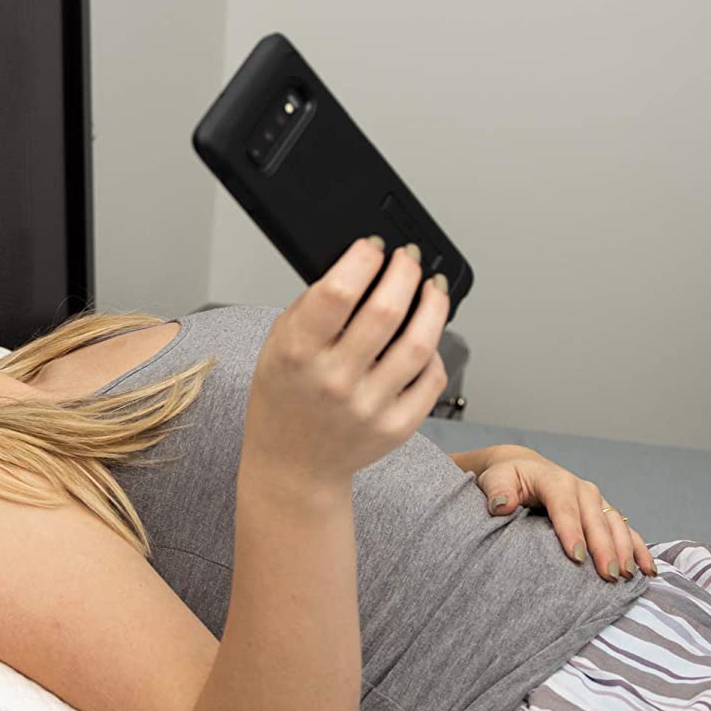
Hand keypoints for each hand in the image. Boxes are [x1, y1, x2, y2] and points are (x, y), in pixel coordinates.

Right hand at [243, 237, 448, 485]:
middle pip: (386, 310)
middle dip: (404, 271)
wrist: (294, 463)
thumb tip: (357, 264)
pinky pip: (431, 378)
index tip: (373, 247)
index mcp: (297, 353)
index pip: (337, 292)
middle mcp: (333, 381)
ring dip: (433, 304)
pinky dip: (434, 349)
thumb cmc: (284, 398)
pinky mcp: (397, 426)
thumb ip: (311, 306)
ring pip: (419, 342)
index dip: (362, 259)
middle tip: (408, 258)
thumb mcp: (276, 344)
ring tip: (431, 287)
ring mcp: (368, 406)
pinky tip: (425, 335)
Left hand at [474, 447, 655, 580]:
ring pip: (616, 525)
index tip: (576, 557)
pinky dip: (638, 549)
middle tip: (608, 576)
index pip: (564, 507)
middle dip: (604, 548)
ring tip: (629, 576)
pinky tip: (648, 570)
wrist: (525, 469)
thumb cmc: (508, 478)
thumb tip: (502, 505)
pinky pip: (626, 531)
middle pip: (595, 520)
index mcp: (555, 480)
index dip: (572, 531)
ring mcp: (597, 501)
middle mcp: (582, 489)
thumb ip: (498, 491)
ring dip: (625, 551)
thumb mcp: (497, 479)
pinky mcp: (604, 513)